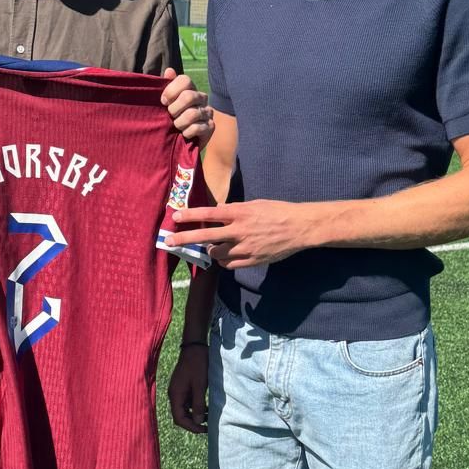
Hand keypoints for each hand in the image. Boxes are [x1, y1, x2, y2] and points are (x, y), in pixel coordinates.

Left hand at [160, 68, 212, 144]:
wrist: (182, 142)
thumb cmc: (171, 119)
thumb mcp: (166, 103)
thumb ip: (166, 87)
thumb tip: (170, 71)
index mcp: (190, 89)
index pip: (185, 80)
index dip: (171, 91)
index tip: (163, 102)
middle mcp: (201, 97)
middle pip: (188, 96)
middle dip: (174, 109)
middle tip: (170, 116)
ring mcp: (208, 111)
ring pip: (192, 114)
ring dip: (179, 123)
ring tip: (177, 127)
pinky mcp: (211, 126)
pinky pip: (197, 128)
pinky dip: (186, 132)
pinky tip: (184, 134)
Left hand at [166, 200, 313, 268]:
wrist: (300, 228)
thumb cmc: (277, 211)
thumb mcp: (255, 204)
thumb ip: (234, 210)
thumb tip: (217, 213)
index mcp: (240, 213)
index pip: (209, 214)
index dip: (190, 216)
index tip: (175, 217)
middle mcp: (239, 230)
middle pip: (205, 236)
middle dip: (184, 239)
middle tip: (169, 242)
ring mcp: (245, 247)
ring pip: (216, 254)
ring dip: (210, 250)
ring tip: (213, 246)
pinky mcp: (252, 260)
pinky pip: (229, 264)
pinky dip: (224, 261)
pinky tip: (226, 256)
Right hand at [167, 346, 208, 432]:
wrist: (195, 347)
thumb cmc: (198, 365)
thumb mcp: (200, 386)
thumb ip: (198, 404)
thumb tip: (197, 421)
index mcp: (176, 395)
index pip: (179, 418)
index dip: (191, 426)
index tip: (203, 429)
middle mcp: (174, 394)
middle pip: (180, 416)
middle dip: (193, 422)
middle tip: (207, 426)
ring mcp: (178, 391)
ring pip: (185, 410)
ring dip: (195, 415)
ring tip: (209, 417)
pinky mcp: (184, 387)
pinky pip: (188, 402)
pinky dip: (196, 407)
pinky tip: (206, 408)